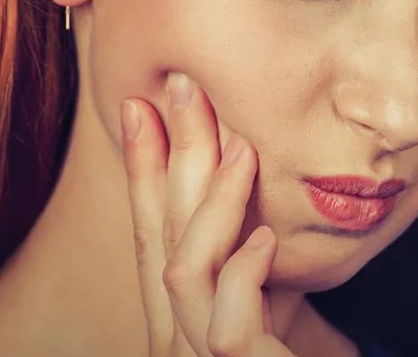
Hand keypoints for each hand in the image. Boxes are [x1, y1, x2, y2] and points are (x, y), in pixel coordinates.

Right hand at [121, 72, 298, 356]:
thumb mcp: (276, 307)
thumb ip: (255, 267)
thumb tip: (257, 197)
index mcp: (183, 318)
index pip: (154, 233)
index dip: (143, 169)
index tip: (141, 103)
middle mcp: (177, 341)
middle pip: (158, 238)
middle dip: (166, 158)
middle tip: (179, 85)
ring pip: (179, 273)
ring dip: (209, 202)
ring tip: (241, 146)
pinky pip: (226, 330)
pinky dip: (241, 276)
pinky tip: (266, 239)